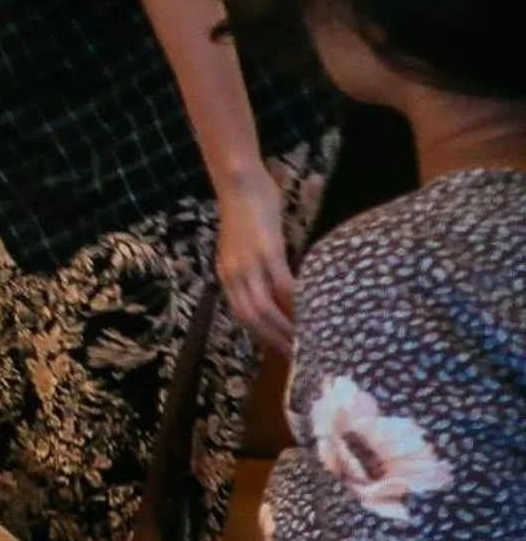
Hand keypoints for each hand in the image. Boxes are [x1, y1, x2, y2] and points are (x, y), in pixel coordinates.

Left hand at [214, 165, 296, 355]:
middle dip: (273, 340)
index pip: (241, 315)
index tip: (280, 350)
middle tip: (297, 356)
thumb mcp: (246, 247)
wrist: (239, 183)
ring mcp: (248, 264)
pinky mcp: (267, 252)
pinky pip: (282, 285)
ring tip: (306, 341)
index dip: (260, 335)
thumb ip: (257, 268)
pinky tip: (313, 310)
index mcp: (227, 275)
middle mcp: (233, 275)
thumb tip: (281, 288)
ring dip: (286, 327)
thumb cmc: (247, 211)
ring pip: (264, 308)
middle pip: (251, 319)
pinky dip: (297, 301)